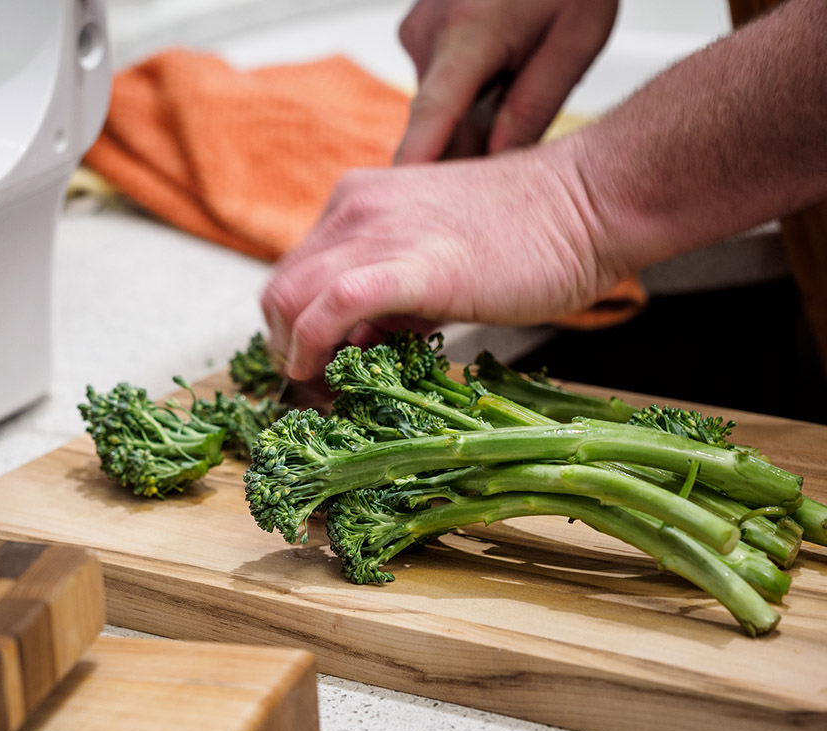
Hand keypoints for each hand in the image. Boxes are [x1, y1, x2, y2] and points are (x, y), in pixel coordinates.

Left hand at [262, 138, 625, 380]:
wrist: (589, 202)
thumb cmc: (529, 234)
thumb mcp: (436, 258)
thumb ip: (392, 297)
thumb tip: (361, 345)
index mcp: (357, 202)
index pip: (295, 274)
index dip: (295, 331)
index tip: (317, 371)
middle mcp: (353, 208)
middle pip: (278, 291)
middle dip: (285, 350)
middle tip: (316, 390)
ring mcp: (376, 231)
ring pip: (288, 301)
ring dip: (295, 358)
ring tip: (327, 392)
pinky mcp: (408, 265)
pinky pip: (328, 308)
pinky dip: (310, 348)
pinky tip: (322, 374)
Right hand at [395, 0, 616, 161]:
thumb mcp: (575, 38)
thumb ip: (534, 105)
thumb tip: (497, 163)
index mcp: (470, 30)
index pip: (433, 115)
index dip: (416, 164)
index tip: (396, 204)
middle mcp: (429, 31)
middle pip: (438, 123)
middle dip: (468, 152)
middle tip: (503, 183)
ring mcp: (418, 30)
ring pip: (439, 106)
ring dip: (472, 120)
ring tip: (519, 88)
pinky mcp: (418, 33)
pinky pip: (438, 84)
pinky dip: (466, 97)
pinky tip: (502, 77)